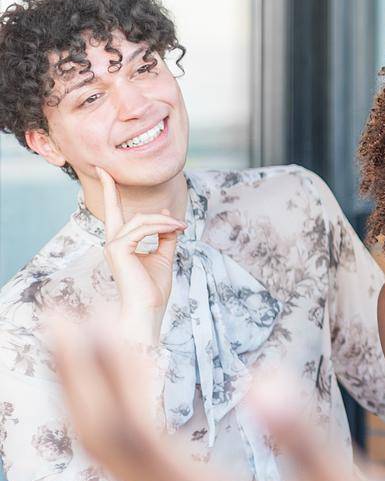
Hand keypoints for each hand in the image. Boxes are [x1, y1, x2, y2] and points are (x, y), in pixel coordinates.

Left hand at [49, 306, 384, 480]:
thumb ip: (303, 441)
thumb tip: (261, 378)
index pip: (135, 438)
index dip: (107, 377)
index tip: (90, 320)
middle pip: (108, 447)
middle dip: (79, 379)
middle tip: (61, 314)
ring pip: (116, 457)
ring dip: (93, 396)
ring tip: (83, 337)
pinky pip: (137, 462)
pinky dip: (122, 415)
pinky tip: (130, 384)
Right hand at [97, 167, 183, 333]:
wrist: (148, 308)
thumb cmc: (153, 287)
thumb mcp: (163, 256)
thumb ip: (165, 235)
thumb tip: (168, 215)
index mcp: (120, 243)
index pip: (114, 213)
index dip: (109, 191)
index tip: (105, 172)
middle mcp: (112, 242)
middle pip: (120, 210)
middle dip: (121, 194)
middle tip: (141, 195)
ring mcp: (112, 245)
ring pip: (141, 219)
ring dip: (165, 222)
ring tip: (182, 227)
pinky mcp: (117, 249)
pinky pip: (142, 228)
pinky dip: (162, 227)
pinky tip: (176, 230)